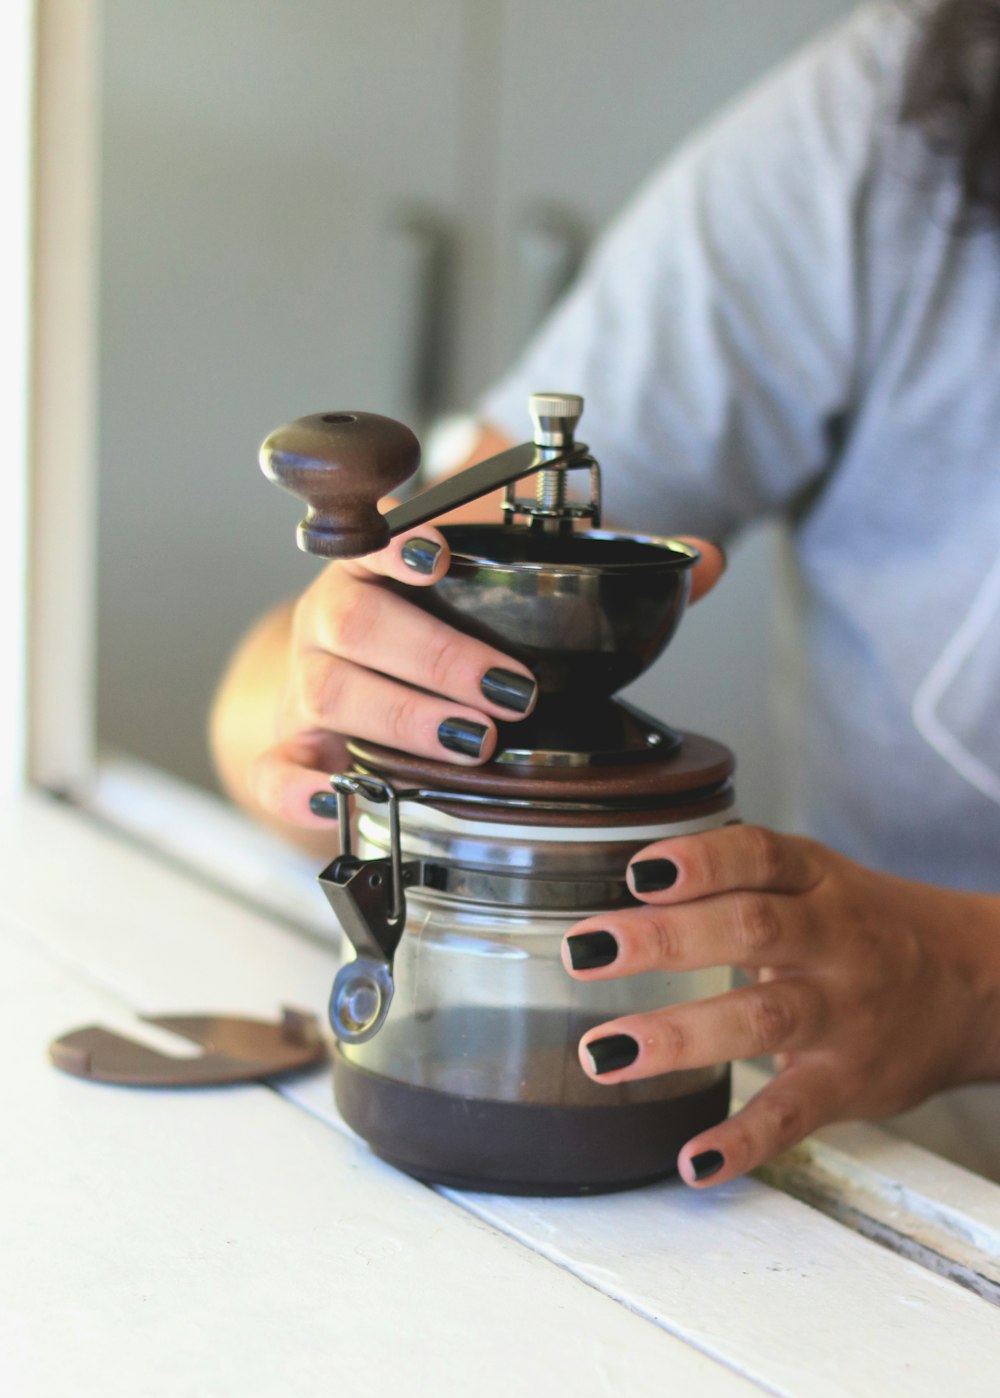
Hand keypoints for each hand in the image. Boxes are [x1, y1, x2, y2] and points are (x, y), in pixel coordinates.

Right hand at [243, 522, 725, 833]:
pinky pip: (273, 768)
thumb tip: (705, 559)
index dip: (403, 545)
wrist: (327, 706)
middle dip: (433, 655)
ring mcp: (302, 687)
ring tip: (469, 746)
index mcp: (378, 571)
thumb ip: (595, 578)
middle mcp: (332, 620)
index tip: (445, 557)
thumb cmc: (427, 645)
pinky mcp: (285, 753)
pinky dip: (297, 788)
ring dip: (398, 718)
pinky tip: (338, 800)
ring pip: (327, 691)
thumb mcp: (495, 605)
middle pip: (355, 623)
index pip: (377, 540)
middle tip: (507, 694)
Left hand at [563, 824, 999, 1187]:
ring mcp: (844, 1013)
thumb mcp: (816, 882)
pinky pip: (794, 1113)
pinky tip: (692, 1160)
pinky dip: (743, 1141)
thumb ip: (737, 883)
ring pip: (764, 1018)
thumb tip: (626, 894)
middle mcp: (835, 939)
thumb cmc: (865, 926)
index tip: (637, 873)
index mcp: (818, 881)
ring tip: (605, 1053)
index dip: (700, 861)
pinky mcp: (849, 1082)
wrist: (975, 985)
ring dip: (680, 1036)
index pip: (760, 856)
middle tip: (583, 952)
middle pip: (752, 929)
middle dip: (664, 941)